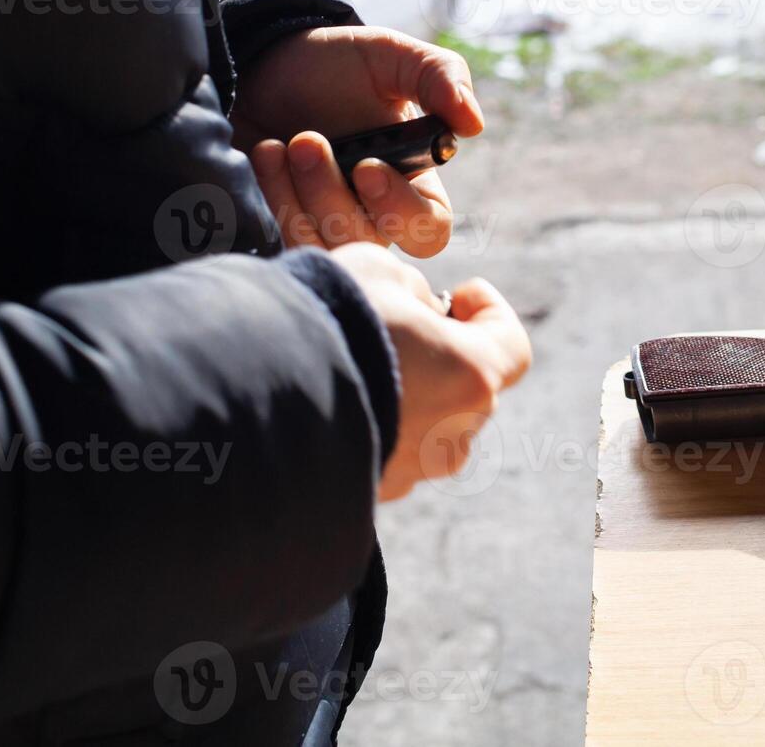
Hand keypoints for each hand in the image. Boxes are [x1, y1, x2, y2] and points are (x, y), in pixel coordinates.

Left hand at [235, 26, 483, 257]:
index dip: (402, 211)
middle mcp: (373, 216)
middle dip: (331, 195)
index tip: (367, 166)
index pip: (430, 229)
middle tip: (305, 140)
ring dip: (296, 197)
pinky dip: (270, 199)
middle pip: (367, 242)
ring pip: (322, 246)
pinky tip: (263, 154)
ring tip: (278, 145)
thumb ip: (439, 76)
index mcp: (413, 184)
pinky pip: (282, 241)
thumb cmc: (339, 65)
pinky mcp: (282, 228)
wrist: (266, 67)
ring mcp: (325, 227)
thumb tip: (473, 124)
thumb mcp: (392, 56)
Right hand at [328, 243, 531, 501]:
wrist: (250, 395)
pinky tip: (331, 395)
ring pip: (427, 422)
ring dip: (407, 390)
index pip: (513, 346)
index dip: (489, 311)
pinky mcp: (371, 493)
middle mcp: (454, 434)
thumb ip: (413, 291)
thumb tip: (415, 311)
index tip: (455, 294)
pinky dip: (373, 422)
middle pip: (467, 384)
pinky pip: (387, 448)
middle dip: (441, 350)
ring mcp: (413, 472)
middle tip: (394, 322)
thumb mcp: (378, 271)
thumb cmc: (327, 322)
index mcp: (472, 377)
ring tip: (354, 360)